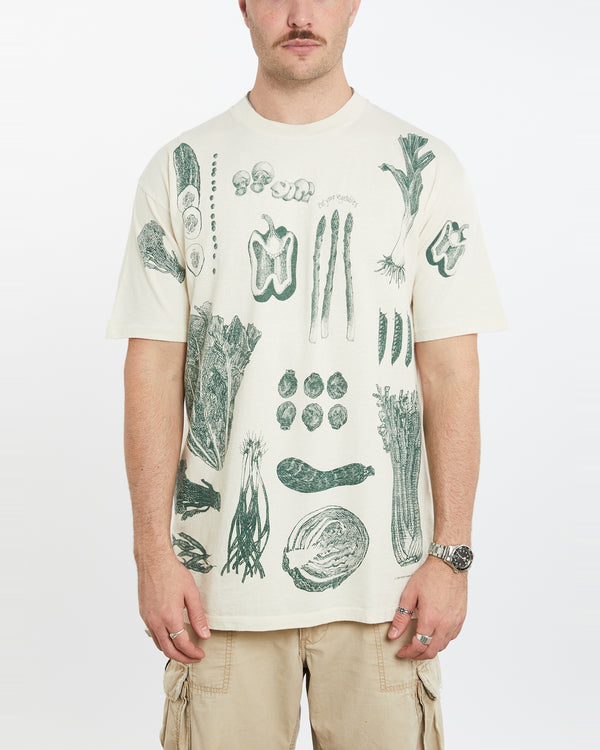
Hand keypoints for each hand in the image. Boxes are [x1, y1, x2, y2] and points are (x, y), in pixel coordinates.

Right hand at [138, 550, 210, 664]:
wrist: (153, 560)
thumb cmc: (173, 574)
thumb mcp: (191, 594)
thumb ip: (198, 617)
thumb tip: (205, 635)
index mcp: (170, 617)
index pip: (182, 644)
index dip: (193, 653)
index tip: (201, 655)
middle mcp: (156, 621)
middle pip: (168, 650)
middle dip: (183, 658)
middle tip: (194, 658)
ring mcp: (147, 618)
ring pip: (158, 644)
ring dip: (171, 651)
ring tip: (184, 650)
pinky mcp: (143, 614)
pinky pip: (152, 634)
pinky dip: (162, 641)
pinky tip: (171, 636)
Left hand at [388, 555, 467, 659]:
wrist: (449, 564)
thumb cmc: (430, 576)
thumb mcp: (409, 594)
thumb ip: (401, 617)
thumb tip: (393, 635)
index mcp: (430, 619)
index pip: (419, 646)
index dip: (408, 652)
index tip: (401, 651)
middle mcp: (445, 624)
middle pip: (432, 651)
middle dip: (418, 655)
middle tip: (409, 651)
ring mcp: (455, 622)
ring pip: (443, 646)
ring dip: (431, 648)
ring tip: (420, 643)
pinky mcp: (461, 617)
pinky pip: (452, 636)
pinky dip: (442, 640)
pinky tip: (434, 634)